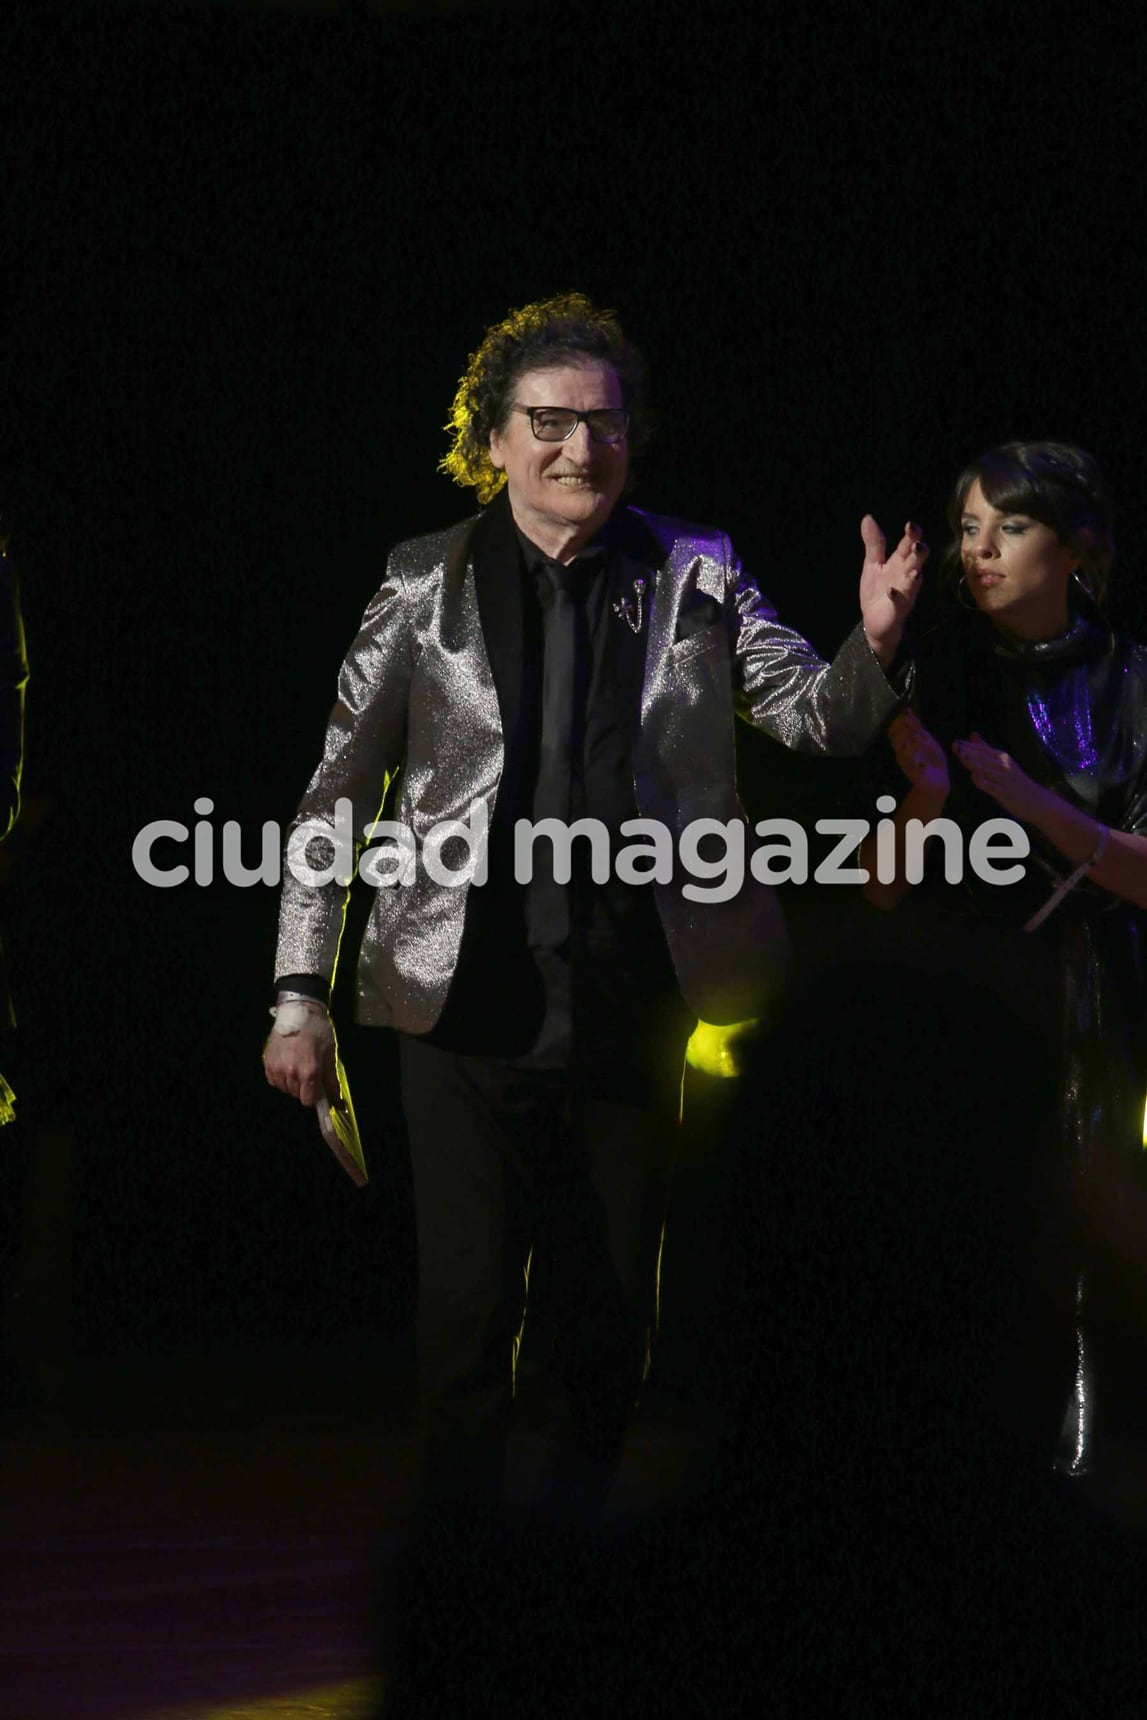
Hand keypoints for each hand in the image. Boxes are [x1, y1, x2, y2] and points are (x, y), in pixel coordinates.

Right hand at [263, 1009, 336, 1107]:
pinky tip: (287, 1065)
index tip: (318, 1089)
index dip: (314, 1098)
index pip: (308, 1101)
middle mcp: (291, 1073)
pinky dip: (280, 1077)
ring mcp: (277, 1068)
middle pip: (296, 1095)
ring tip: (298, 1066)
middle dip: (304, 1089)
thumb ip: (331, 1080)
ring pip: (285, 1088)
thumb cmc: (318, 1030)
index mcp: (309, 1071)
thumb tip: (337, 1102)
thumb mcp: (329, 1054)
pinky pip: (274, 1080)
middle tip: (309, 1073)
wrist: (299, 1010)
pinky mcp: (267, 1062)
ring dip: (292, 1083)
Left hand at [859, 516, 927, 665]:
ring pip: (913, 580)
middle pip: (916, 560)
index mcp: (900, 561)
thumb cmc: (877, 590)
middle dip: (918, 552)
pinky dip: (896, 596)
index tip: (911, 525)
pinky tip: (892, 591)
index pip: (908, 545)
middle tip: (918, 543)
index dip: (911, 535)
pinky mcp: (898, 608)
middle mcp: (906, 574)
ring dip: (914, 573)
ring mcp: (905, 592)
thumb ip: (874, 543)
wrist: (874, 621)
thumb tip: (868, 517)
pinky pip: (900, 602)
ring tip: (915, 569)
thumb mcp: (872, 564)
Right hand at [888, 709, 948, 798]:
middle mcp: (902, 754)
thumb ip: (917, 726)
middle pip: (896, 740)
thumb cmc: (930, 758)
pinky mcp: (916, 776)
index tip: (906, 716)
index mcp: (903, 744)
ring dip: (911, 745)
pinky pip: (913, 769)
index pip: (892, 731)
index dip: (897, 722)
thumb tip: (908, 710)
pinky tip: (923, 760)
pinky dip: (918, 764)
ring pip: (902, 754)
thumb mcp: (925, 739)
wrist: (938, 779)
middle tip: (915, 729)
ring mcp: (908, 765)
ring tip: (920, 740)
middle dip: (904, 731)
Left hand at [951, 732, 1046, 820]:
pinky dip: (984, 781)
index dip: (968, 746)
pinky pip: (992, 786)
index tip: (955, 742)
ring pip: (987, 770)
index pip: (983, 750)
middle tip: (955, 746)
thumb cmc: (1013, 781)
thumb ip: (986, 749)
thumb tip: (973, 734)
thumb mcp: (1002, 762)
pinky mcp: (1005, 793)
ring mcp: (1005, 779)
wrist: (1035, 801)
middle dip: (968, 751)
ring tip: (962, 757)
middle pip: (983, 758)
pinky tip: (974, 777)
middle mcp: (1004, 766)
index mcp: (1002, 757)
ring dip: (974, 763)